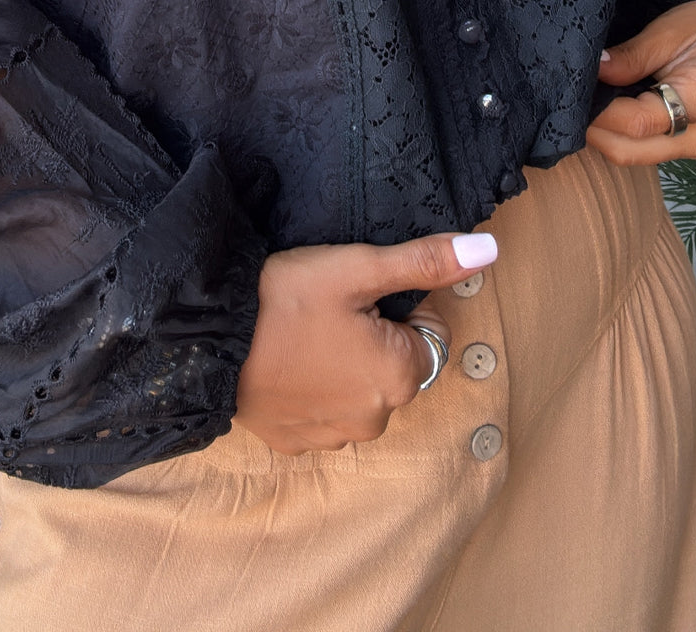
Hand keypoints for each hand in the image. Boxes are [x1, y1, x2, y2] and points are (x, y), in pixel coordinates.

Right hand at [234, 230, 497, 454]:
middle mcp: (377, 419)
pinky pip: (322, 416)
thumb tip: (488, 251)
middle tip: (329, 313)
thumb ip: (425, 262)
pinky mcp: (296, 444)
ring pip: (359, 395)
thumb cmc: (285, 298)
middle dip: (373, 342)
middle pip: (394, 370)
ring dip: (344, 370)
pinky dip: (312, 394)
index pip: (426, 338)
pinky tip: (287, 364)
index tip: (360, 297)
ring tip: (304, 336)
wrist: (206, 338)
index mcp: (400, 375)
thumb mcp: (358, 267)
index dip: (398, 311)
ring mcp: (334, 437)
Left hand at [586, 0, 695, 162]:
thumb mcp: (676, 30)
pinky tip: (612, 110)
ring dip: (608, 136)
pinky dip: (626, 135)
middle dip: (595, 131)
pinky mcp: (695, 144)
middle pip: (631, 152)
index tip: (570, 95)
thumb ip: (633, 56)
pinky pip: (652, 149)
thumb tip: (593, 71)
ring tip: (589, 103)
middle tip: (570, 103)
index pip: (636, 122)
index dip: (597, 113)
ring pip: (639, 155)